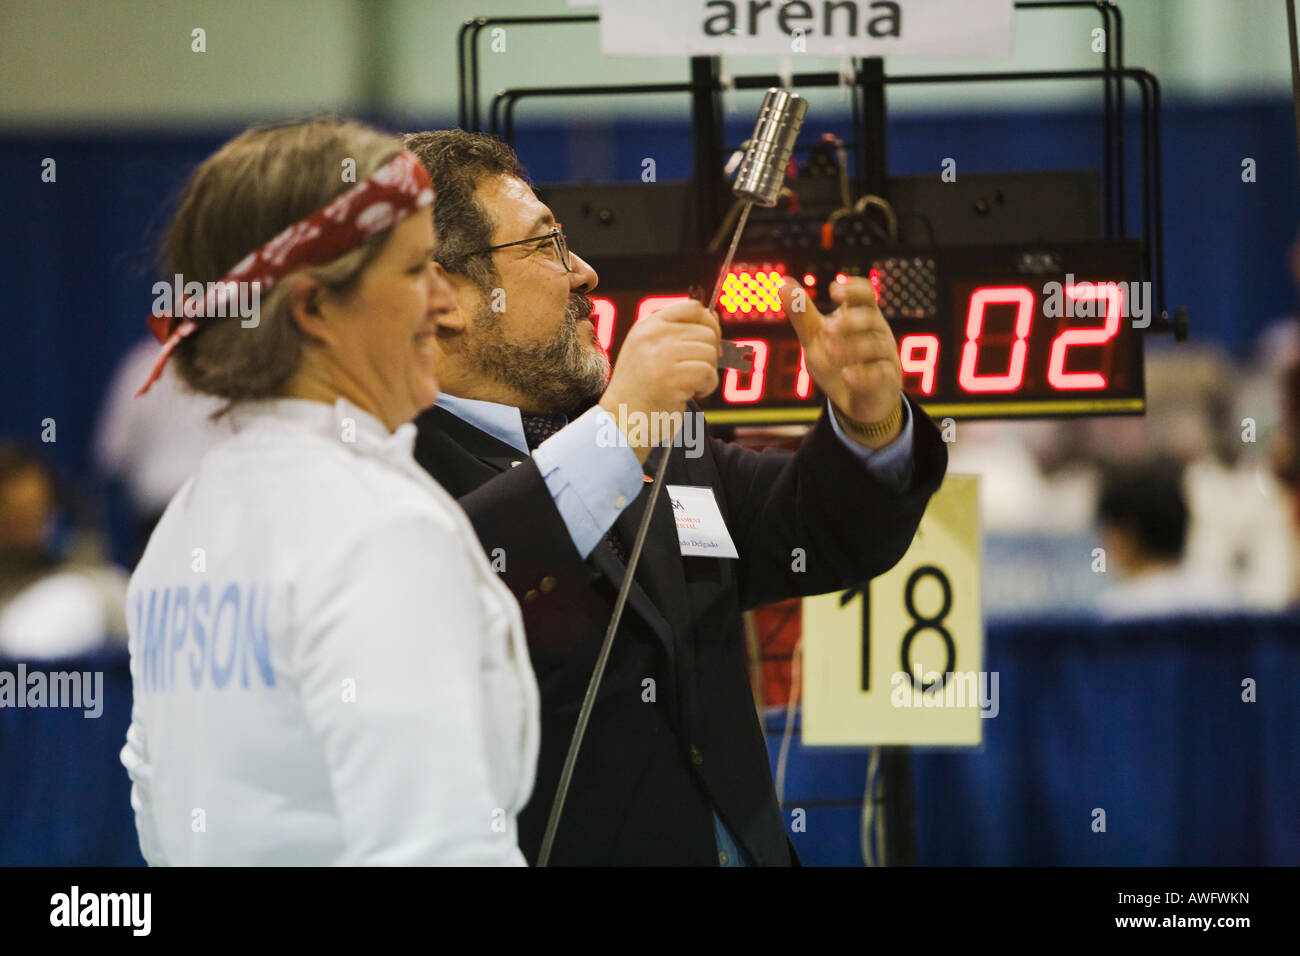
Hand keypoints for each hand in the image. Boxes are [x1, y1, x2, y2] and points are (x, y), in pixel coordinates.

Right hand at [599, 299, 720, 461]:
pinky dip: (706, 387)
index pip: (692, 308)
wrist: (621, 423)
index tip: (710, 342)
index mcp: (647, 327)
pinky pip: (708, 372)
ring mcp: (661, 355)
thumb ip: (678, 334)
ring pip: (710, 352)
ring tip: (688, 386)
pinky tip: (689, 394)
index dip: (709, 323)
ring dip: (707, 374)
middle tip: (695, 373)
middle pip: (706, 332)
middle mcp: (653, 336)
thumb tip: (713, 317)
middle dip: (709, 355)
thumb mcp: (650, 353)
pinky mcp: (672, 377)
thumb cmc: (640, 392)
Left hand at [778, 275, 902, 443]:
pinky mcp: (886, 381)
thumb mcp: (814, 338)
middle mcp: (877, 332)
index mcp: (861, 316)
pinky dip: (863, 374)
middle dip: (850, 321)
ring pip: (876, 345)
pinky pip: (880, 373)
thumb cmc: (836, 363)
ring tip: (829, 352)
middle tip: (827, 328)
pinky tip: (847, 375)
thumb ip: (801, 313)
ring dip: (852, 347)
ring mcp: (884, 356)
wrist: (854, 402)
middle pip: (871, 317)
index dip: (853, 289)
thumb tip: (782, 282)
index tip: (834, 291)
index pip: (865, 294)